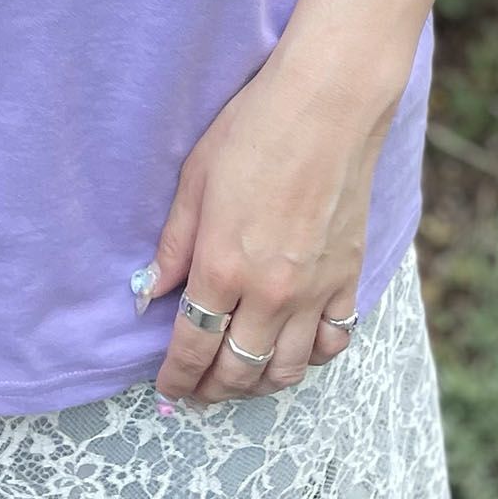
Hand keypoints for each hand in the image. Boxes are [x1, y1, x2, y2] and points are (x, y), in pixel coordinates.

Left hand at [143, 54, 401, 406]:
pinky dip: (310, 357)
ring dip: (258, 385)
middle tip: (198, 391)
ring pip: (285, 370)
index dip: (177, 378)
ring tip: (240, 378)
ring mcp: (313, 290)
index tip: (168, 389)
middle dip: (212, 389)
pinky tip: (292, 348)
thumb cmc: (252, 131)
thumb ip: (173, 245)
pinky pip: (331, 342)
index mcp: (221, 267)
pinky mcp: (347, 278)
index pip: (192, 347)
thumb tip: (150, 293)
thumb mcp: (194, 180)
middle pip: (237, 370)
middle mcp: (268, 291)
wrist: (326, 107)